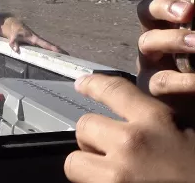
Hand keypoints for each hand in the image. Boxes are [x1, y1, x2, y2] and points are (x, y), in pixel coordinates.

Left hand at [7, 20, 67, 54]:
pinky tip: (56, 56)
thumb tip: (16, 50)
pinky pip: (45, 48)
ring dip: (57, 51)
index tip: (60, 51)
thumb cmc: (16, 32)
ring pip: (49, 47)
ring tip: (66, 57)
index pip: (45, 44)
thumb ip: (14, 43)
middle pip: (50, 46)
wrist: (16, 26)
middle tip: (69, 55)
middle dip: (59, 50)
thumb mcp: (13, 36)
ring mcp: (38, 42)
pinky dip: (51, 52)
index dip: (52, 48)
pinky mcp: (37, 44)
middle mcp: (38, 41)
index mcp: (34, 39)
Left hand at [65, 73, 194, 182]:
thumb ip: (160, 125)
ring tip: (110, 174)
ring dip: (88, 166)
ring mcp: (117, 173)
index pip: (113, 90)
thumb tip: (133, 119)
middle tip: (112, 152)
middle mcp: (132, 142)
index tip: (83, 84)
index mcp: (158, 121)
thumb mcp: (190, 135)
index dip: (93, 84)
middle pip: (85, 125)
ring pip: (75, 161)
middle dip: (94, 138)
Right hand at [136, 0, 194, 118]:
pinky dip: (184, 82)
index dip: (163, 6)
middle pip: (147, 34)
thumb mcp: (190, 34)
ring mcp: (150, 72)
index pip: (148, 11)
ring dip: (175, 48)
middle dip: (171, 33)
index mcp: (160, 31)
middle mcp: (151, 50)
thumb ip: (189, 12)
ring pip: (150, 55)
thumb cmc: (192, 64)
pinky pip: (162, 84)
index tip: (188, 10)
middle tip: (194, 29)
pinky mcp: (153, 95)